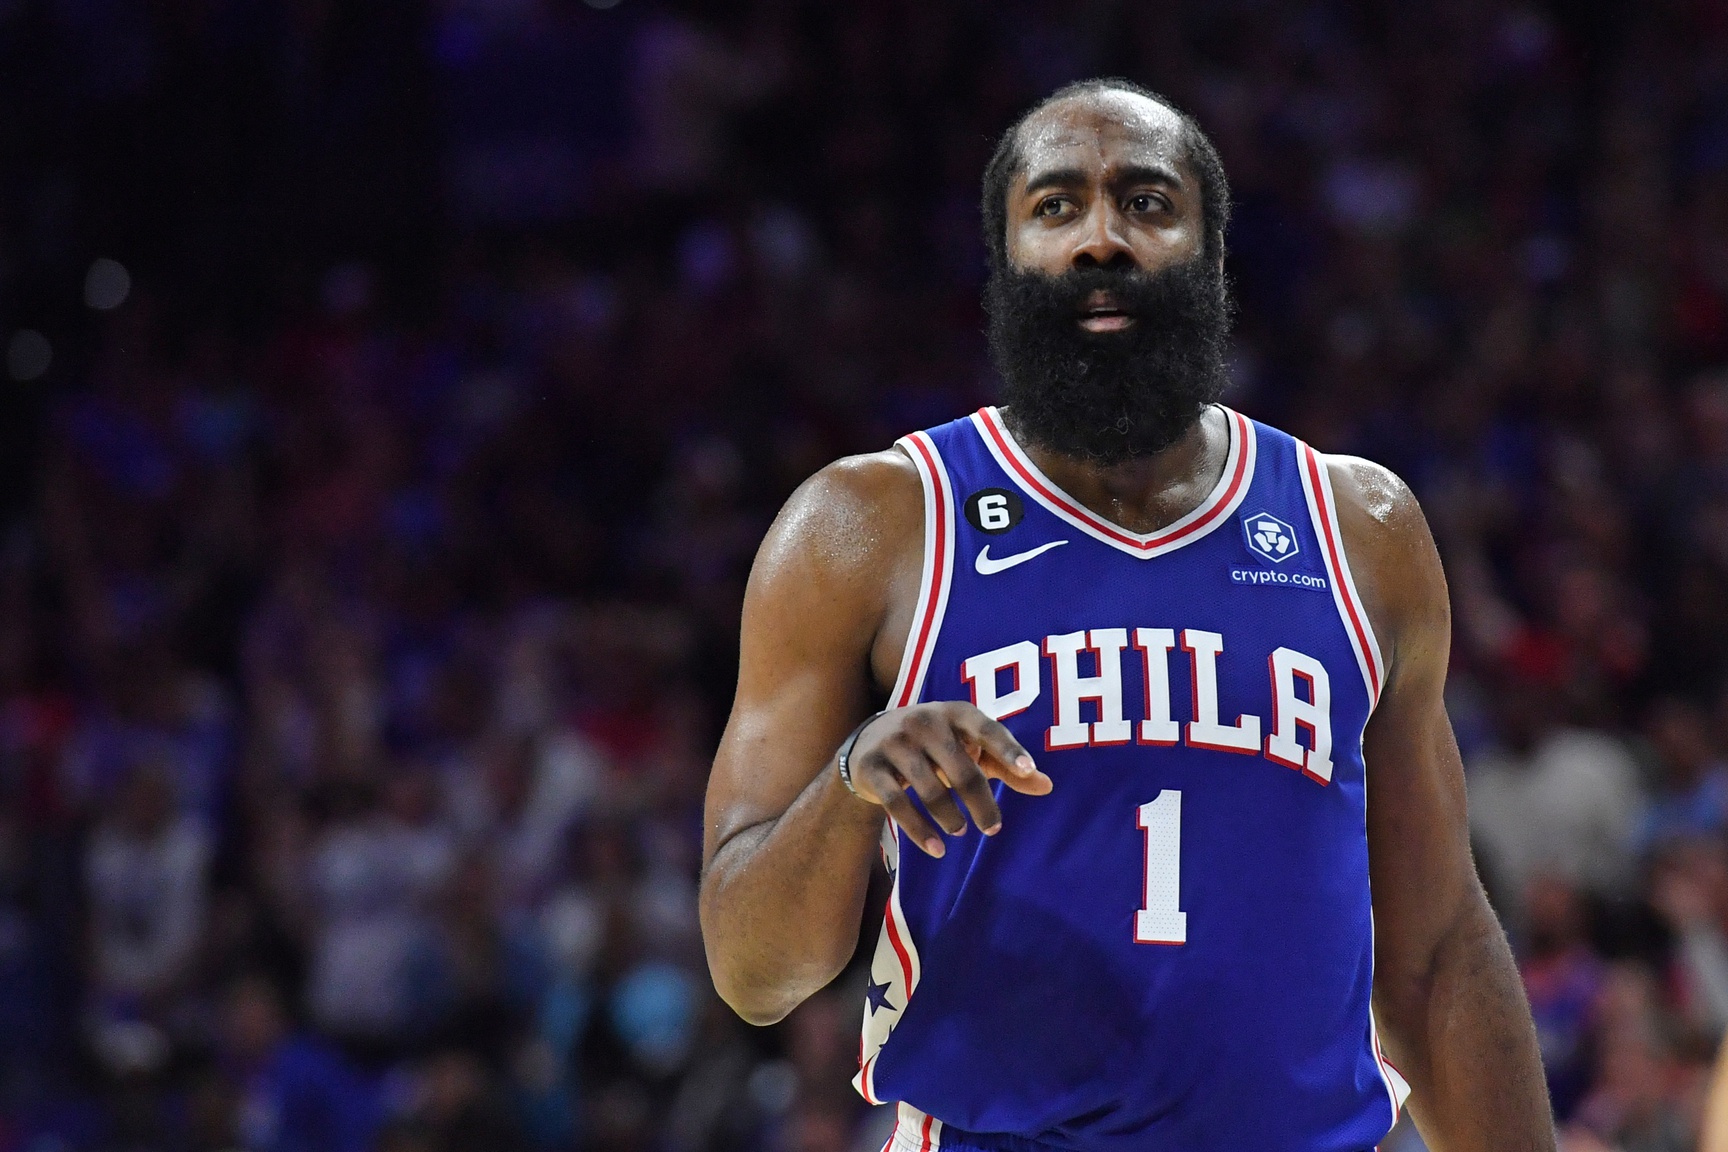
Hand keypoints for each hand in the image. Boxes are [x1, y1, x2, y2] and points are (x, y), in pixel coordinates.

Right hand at [842, 702, 1052, 856]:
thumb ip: (1004, 765)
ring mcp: (895, 742)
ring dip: (949, 817)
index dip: (1008, 749)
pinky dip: (919, 831)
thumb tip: (1046, 786)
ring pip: (929, 789)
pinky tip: (937, 850)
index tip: (1027, 770)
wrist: (870, 740)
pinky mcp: (872, 767)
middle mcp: (924, 721)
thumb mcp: (968, 746)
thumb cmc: (936, 745)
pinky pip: (897, 804)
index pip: (987, 729)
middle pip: (961, 769)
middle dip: (980, 803)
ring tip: (959, 831)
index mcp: (955, 713)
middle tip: (994, 828)